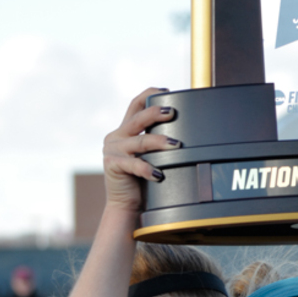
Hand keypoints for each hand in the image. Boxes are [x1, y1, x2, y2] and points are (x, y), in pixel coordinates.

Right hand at [102, 88, 179, 213]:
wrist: (126, 204)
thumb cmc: (142, 179)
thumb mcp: (149, 155)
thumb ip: (157, 141)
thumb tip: (184, 131)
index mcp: (124, 130)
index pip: (135, 104)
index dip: (149, 95)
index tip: (166, 92)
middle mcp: (116, 137)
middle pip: (138, 119)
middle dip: (155, 113)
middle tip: (172, 113)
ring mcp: (113, 150)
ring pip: (140, 141)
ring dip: (159, 142)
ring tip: (176, 145)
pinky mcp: (112, 165)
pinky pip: (134, 164)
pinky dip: (148, 169)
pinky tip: (159, 174)